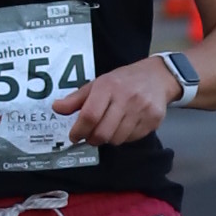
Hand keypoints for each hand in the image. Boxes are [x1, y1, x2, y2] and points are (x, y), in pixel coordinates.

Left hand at [69, 60, 184, 149]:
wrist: (158, 76)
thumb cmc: (124, 80)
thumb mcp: (98, 84)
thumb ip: (76, 98)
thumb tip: (56, 108)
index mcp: (109, 86)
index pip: (90, 115)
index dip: (78, 130)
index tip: (74, 135)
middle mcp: (126, 97)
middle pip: (102, 132)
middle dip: (92, 139)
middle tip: (90, 135)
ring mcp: (142, 109)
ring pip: (117, 139)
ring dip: (108, 139)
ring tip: (108, 128)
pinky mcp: (153, 120)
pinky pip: (131, 139)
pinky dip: (124, 137)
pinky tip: (124, 126)